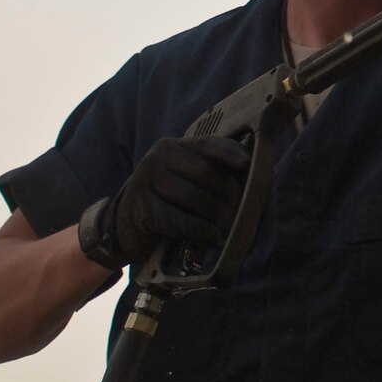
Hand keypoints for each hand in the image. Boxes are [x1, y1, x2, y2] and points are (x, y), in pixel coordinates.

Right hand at [112, 135, 251, 264]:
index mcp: (176, 146)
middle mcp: (158, 158)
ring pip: (193, 197)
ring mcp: (146, 181)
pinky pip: (178, 220)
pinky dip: (201, 230)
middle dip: (229, 195)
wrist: (126, 224)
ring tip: (230, 228)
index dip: (230, 153)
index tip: (247, 164)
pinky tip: (213, 237)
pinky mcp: (141, 208)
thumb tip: (255, 181)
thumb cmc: (169, 200)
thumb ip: (215, 174)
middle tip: (241, 213)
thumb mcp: (188, 180)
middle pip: (205, 173)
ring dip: (217, 216)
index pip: (208, 144)